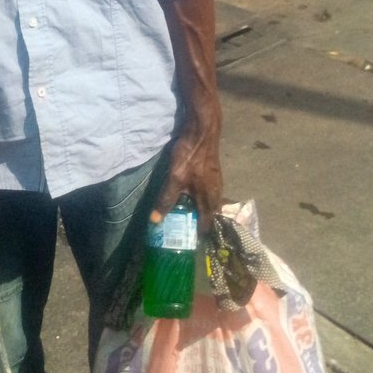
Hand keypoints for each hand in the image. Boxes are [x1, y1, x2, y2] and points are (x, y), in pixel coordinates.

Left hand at [150, 117, 222, 232]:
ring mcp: (216, 181)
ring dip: (201, 210)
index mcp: (209, 198)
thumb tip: (155, 221)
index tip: (189, 242)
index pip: (206, 223)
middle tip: (186, 230)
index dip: (198, 233)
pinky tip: (191, 195)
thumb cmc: (191, 155)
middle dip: (200, 223)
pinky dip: (201, 198)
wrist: (202, 130)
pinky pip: (209, 192)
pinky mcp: (213, 172)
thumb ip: (167, 199)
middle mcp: (216, 192)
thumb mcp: (175, 178)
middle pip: (210, 214)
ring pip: (211, 202)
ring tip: (187, 215)